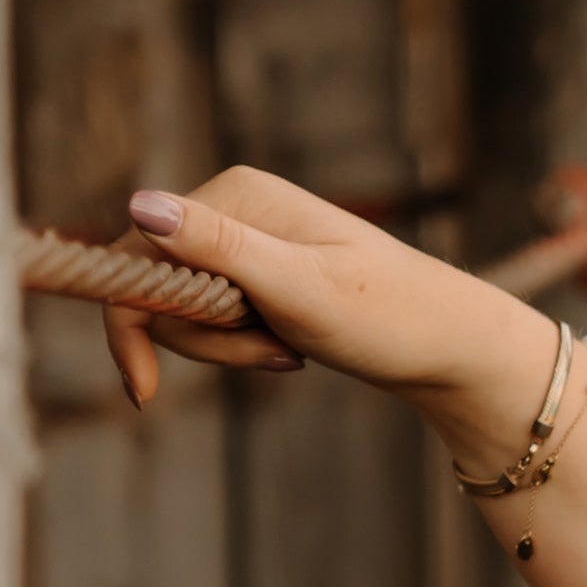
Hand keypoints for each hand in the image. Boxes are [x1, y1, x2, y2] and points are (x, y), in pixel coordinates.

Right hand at [103, 171, 553, 462]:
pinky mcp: (262, 273)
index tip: (145, 392)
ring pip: (187, 311)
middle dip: (205, 340)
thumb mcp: (300, 288)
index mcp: (234, 195)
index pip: (137, 258)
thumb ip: (221, 249)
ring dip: (230, 348)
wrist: (454, 346)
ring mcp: (248, 241)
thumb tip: (139, 204)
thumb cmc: (389, 317)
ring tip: (293, 352)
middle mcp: (235, 207)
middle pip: (159, 288)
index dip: (132, 326)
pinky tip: (295, 350)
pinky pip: (218, 318)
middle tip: (274, 355)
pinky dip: (246, 346)